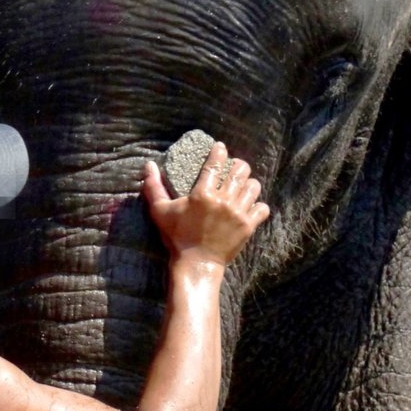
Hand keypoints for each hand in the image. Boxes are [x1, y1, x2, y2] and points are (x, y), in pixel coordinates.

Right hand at [141, 142, 268, 266]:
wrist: (197, 263)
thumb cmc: (176, 237)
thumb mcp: (160, 211)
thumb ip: (154, 187)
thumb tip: (149, 165)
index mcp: (203, 194)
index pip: (215, 165)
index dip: (219, 152)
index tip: (220, 147)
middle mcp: (223, 200)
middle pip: (240, 171)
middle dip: (238, 165)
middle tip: (233, 167)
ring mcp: (238, 213)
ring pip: (253, 187)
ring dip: (248, 183)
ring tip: (243, 185)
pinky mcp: (248, 226)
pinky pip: (262, 208)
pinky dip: (258, 205)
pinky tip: (251, 205)